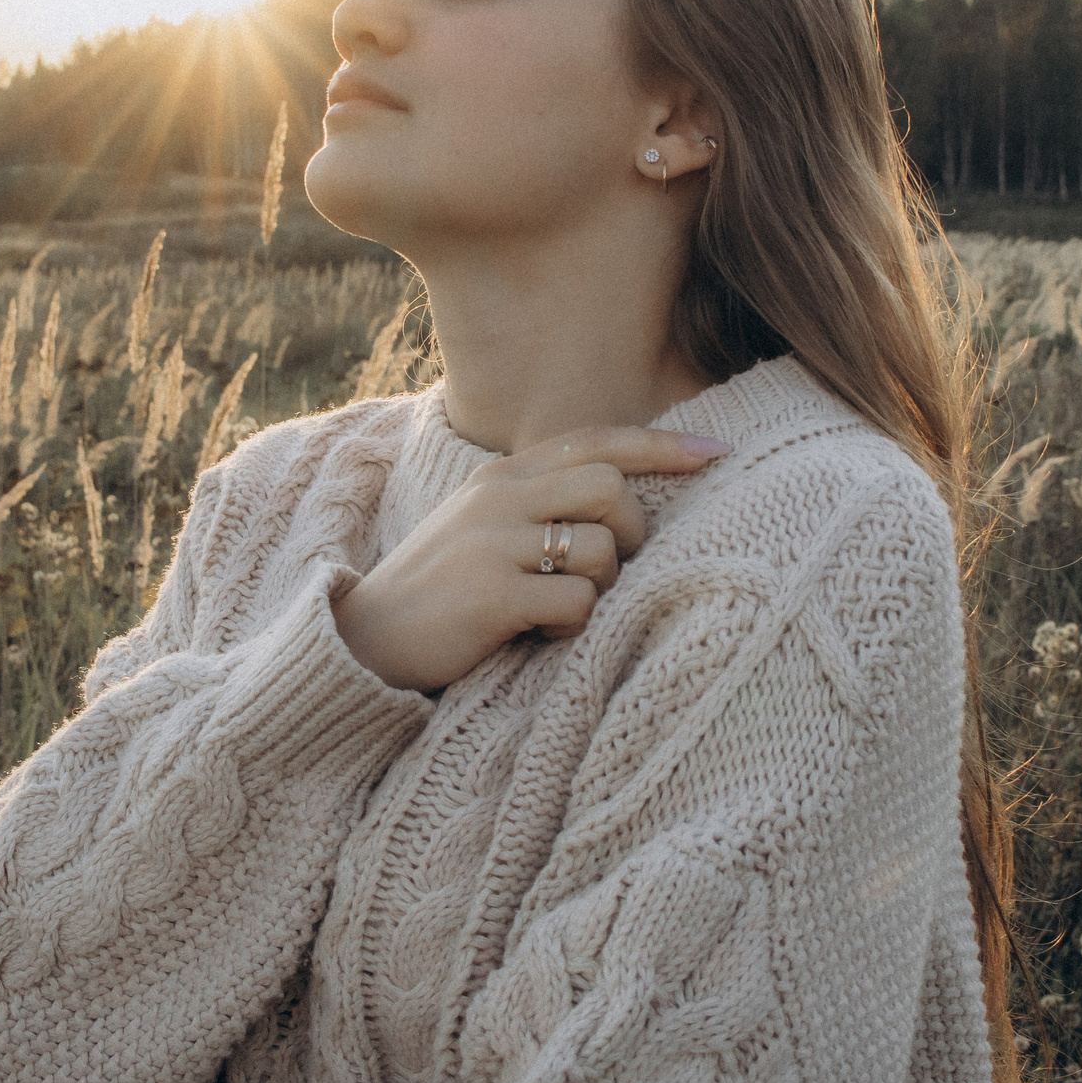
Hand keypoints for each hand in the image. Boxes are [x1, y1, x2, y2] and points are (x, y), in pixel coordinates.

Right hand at [330, 425, 730, 692]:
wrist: (363, 642)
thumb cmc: (440, 591)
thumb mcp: (482, 527)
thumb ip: (538, 502)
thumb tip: (619, 502)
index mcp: (501, 475)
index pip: (594, 441)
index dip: (661, 445)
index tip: (718, 452)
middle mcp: (499, 496)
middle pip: (610, 488)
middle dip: (630, 532)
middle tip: (607, 570)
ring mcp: (493, 542)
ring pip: (600, 548)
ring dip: (599, 589)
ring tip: (557, 610)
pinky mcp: (492, 593)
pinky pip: (577, 601)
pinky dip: (573, 625)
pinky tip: (540, 633)